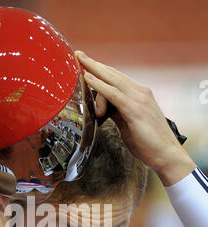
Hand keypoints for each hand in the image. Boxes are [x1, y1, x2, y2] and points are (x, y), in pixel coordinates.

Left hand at [75, 51, 195, 183]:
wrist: (166, 154)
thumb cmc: (148, 142)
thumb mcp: (129, 124)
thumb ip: (118, 113)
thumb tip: (105, 109)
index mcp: (140, 95)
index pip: (117, 78)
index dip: (101, 70)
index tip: (87, 63)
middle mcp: (140, 92)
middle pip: (113, 74)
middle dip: (94, 64)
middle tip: (79, 54)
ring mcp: (138, 99)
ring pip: (112, 79)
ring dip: (94, 69)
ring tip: (80, 62)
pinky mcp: (134, 110)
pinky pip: (113, 94)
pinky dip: (99, 85)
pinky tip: (88, 79)